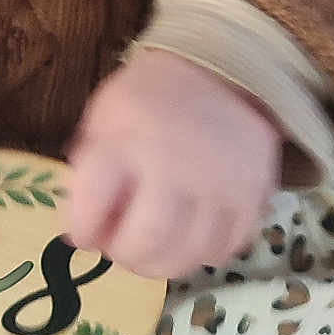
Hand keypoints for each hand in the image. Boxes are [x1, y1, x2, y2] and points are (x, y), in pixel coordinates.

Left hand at [64, 50, 281, 277]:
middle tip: (121, 249)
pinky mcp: (254, 195)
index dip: (80, 230)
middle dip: (124, 256)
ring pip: (188, 255)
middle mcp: (175, 166)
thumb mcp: (104, 116)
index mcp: (127, 142)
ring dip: (163, 263)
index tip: (81, 233)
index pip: (90, 208)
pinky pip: (226, 248)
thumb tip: (79, 229)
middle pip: (146, 242)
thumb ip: (88, 169)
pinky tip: (190, 237)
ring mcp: (220, 184)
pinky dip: (203, 253)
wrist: (219, 71)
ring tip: (154, 249)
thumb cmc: (149, 98)